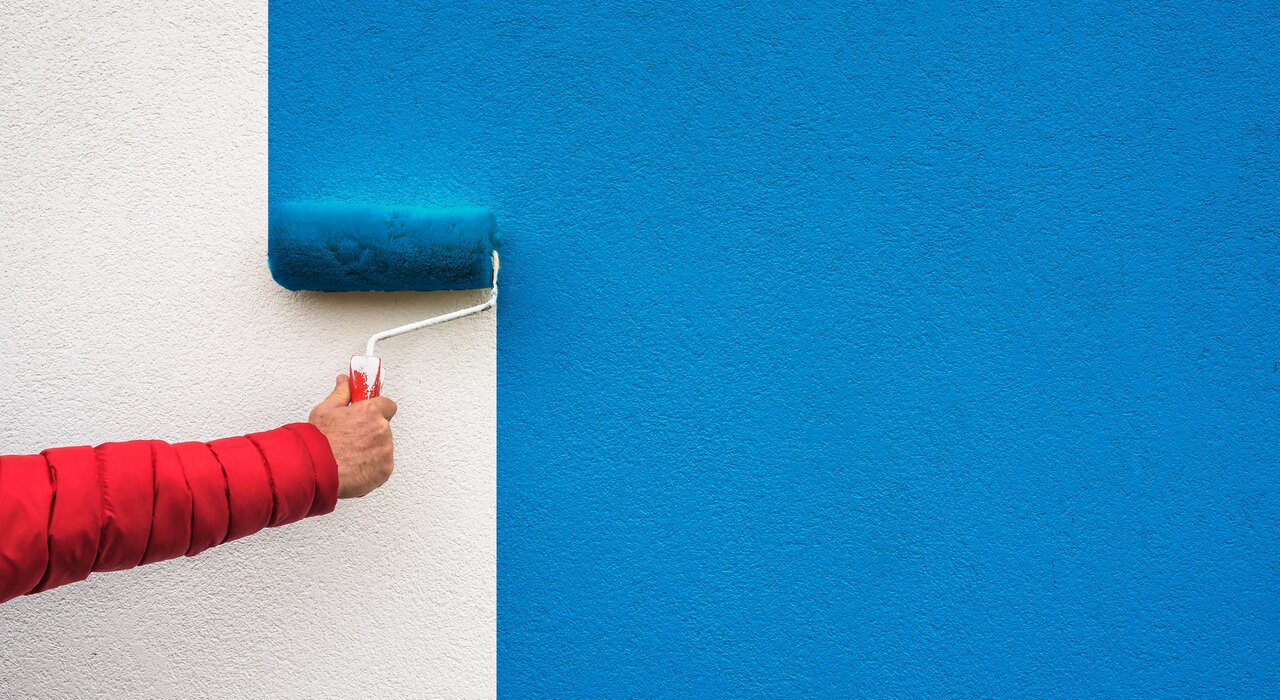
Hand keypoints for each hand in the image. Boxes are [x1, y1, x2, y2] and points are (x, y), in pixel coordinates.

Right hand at [308, 374, 397, 497]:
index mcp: (370, 411)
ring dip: (372, 450)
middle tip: (352, 439)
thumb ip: (341, 393)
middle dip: (371, 432)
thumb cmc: (318, 442)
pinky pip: (383, 465)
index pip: (388, 405)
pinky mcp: (385, 469)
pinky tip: (355, 466)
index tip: (370, 415)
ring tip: (350, 455)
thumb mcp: (325, 410)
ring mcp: (385, 450)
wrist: (315, 471)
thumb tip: (345, 382)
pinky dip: (372, 467)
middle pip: (384, 428)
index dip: (378, 410)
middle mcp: (381, 429)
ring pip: (384, 447)